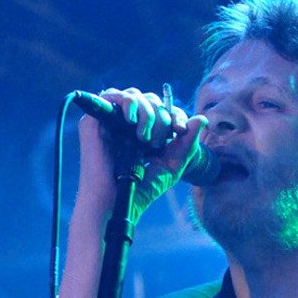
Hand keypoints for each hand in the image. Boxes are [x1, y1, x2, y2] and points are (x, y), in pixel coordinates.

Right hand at [77, 87, 206, 222]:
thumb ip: (188, 142)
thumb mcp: (172, 164)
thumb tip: (203, 118)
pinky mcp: (94, 121)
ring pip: (135, 95)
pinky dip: (128, 103)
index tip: (181, 131)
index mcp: (145, 132)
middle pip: (150, 99)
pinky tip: (132, 121)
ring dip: (147, 113)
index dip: (175, 115)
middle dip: (161, 116)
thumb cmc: (143, 189)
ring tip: (145, 138)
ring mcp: (111, 121)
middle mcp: (128, 124)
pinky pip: (112, 94)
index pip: (163, 109)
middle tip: (158, 141)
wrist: (118, 202)